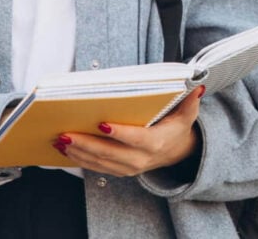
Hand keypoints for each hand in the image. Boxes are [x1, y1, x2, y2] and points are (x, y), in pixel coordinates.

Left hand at [53, 86, 203, 176]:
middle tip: (66, 133)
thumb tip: (198, 86)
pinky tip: (65, 149)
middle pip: (110, 153)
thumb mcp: (187, 115)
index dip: (119, 133)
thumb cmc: (176, 128)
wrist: (176, 153)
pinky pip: (96, 167)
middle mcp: (140, 159)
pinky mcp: (119, 171)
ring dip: (78, 152)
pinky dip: (79, 159)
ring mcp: (128, 168)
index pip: (136, 139)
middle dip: (86, 144)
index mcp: (155, 143)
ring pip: (99, 162)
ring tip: (60, 140)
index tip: (101, 123)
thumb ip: (190, 102)